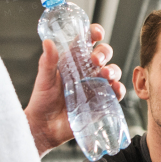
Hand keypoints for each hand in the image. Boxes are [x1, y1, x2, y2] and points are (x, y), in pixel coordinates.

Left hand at [26, 23, 124, 154]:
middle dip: (104, 53)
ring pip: (112, 71)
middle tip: (95, 60)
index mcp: (73, 60)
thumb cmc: (42, 101)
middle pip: (103, 54)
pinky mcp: (101, 102)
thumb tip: (47, 42)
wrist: (45, 128)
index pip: (87, 41)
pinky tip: (114, 89)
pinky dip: (118, 89)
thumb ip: (48, 62)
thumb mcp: (44, 80)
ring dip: (113, 70)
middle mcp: (86, 71)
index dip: (94, 33)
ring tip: (105, 75)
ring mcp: (96, 86)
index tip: (97, 34)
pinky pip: (116, 93)